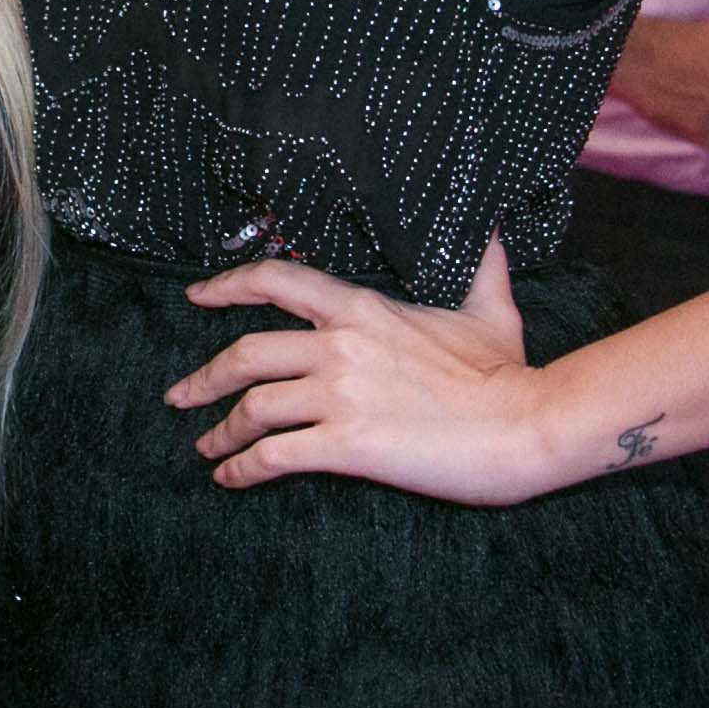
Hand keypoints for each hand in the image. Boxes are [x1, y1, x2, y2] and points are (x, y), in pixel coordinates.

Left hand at [168, 240, 565, 505]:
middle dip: (204, 377)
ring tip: (208, 447)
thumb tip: (493, 229)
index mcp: (361, 308)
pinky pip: (273, 456)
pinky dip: (242, 468)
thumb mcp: (490, 309)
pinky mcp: (345, 444)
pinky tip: (230, 478)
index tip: (197, 296)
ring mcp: (338, 394)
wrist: (528, 425)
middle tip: (180, 395)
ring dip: (221, 431)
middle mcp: (339, 345)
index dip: (227, 285)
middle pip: (245, 353)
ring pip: (251, 408)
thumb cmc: (509, 373)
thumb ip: (482, 266)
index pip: (276, 280)